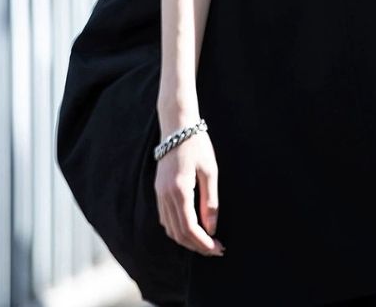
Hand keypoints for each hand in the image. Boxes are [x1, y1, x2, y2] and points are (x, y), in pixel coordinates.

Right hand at [154, 130, 225, 255]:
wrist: (177, 126)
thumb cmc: (197, 145)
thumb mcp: (210, 171)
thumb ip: (210, 201)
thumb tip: (211, 228)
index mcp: (179, 190)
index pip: (189, 228)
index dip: (203, 243)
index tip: (218, 248)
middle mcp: (165, 195)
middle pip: (178, 233)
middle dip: (197, 246)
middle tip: (216, 249)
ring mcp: (159, 193)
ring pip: (170, 228)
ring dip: (186, 240)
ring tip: (206, 242)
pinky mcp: (158, 190)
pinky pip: (165, 218)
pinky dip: (177, 229)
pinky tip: (191, 228)